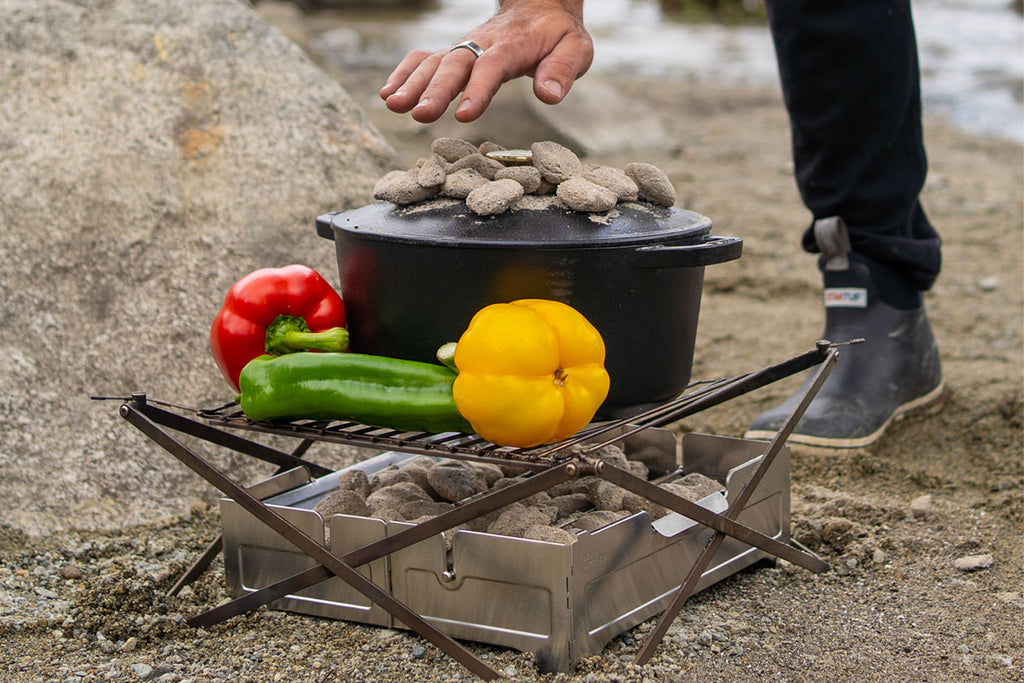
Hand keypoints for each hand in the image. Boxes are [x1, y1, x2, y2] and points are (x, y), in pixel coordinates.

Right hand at [379, 0, 592, 122]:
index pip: (493, 66)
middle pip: (455, 64)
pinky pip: (425, 58)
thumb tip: (548, 95)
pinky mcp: (455, 52)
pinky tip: (388, 94)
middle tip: (418, 113)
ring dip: (411, 83)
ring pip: (434, 61)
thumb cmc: (558, 34)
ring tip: (392, 104)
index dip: (478, 90)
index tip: (464, 115)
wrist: (540, 6)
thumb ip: (562, 70)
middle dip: (435, 89)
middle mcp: (483, 43)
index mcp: (513, 45)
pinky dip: (405, 72)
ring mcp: (465, 46)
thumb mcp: (576, 49)